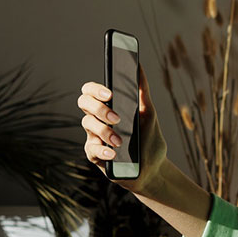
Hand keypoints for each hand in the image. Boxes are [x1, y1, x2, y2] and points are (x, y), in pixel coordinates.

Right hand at [78, 63, 167, 194]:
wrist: (154, 169)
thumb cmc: (150, 140)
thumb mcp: (150, 115)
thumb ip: (143, 92)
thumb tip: (139, 67)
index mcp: (110, 106)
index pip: (92, 90)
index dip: (96, 89)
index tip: (110, 94)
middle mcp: (99, 119)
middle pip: (83, 103)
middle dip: (98, 108)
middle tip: (116, 118)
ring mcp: (94, 137)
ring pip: (86, 124)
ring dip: (104, 131)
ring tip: (120, 140)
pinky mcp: (95, 155)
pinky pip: (90, 149)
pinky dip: (102, 150)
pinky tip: (114, 153)